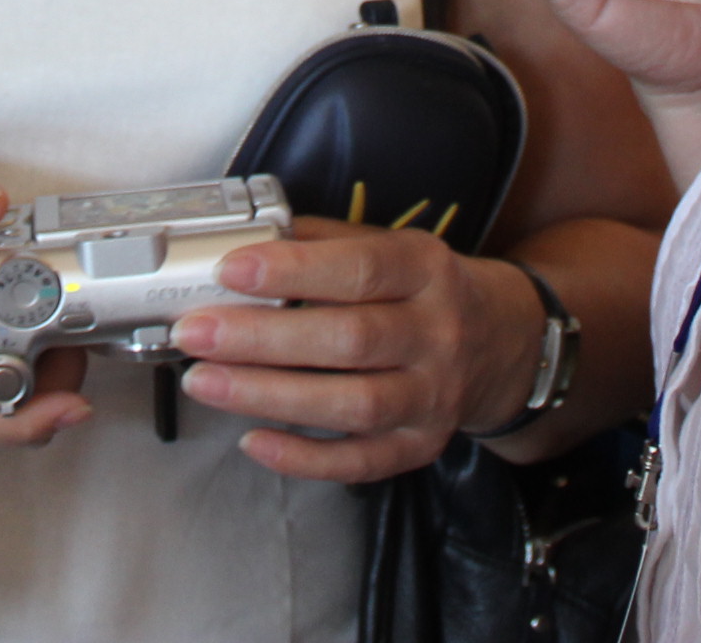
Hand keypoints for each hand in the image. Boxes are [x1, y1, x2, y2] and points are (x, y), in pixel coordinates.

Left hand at [164, 220, 540, 482]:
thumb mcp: (389, 247)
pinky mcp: (423, 446)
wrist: (504, 341)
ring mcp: (433, 396)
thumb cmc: (422, 290)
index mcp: (425, 269)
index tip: (229, 269)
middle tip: (195, 332)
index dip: (293, 271)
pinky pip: (362, 462)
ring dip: (270, 397)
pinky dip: (305, 458)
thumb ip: (323, 242)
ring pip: (352, 405)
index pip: (360, 269)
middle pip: (349, 340)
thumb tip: (243, 238)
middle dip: (262, 338)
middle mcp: (436, 332)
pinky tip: (253, 441)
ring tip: (205, 383)